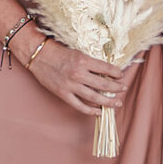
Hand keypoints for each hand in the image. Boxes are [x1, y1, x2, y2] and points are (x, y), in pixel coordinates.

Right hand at [25, 38, 141, 117]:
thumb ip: (90, 62)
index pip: (106, 68)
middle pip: (103, 85)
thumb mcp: (77, 52)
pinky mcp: (63, 94)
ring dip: (108, 101)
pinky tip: (99, 112)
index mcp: (83, 60)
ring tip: (117, 103)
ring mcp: (70, 85)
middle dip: (116, 88)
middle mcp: (78, 74)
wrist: (38, 55)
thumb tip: (105, 70)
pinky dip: (90, 110)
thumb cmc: (58, 51)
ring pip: (94, 97)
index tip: (121, 75)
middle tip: (123, 89)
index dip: (116, 73)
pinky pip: (79, 105)